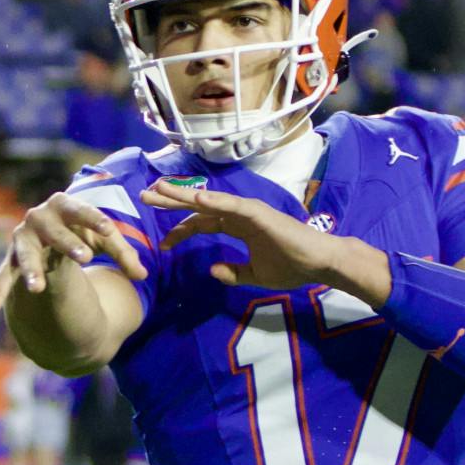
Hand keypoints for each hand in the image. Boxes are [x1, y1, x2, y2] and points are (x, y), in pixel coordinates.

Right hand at [0, 190, 149, 316]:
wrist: (51, 238)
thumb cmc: (83, 233)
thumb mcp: (105, 242)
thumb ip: (124, 256)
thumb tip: (143, 276)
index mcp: (64, 206)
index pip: (79, 210)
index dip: (94, 218)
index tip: (108, 230)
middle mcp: (38, 219)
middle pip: (52, 229)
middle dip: (66, 241)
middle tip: (85, 256)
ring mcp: (22, 241)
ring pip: (25, 254)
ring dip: (31, 270)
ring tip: (37, 289)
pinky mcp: (11, 262)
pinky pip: (3, 278)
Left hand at [139, 182, 349, 289]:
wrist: (319, 264)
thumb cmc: (293, 267)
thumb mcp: (256, 276)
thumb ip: (234, 272)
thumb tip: (212, 271)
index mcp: (238, 227)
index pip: (202, 224)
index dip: (181, 231)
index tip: (162, 244)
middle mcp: (239, 214)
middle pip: (199, 206)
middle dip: (171, 201)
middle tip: (145, 196)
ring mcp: (248, 211)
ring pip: (209, 200)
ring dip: (184, 194)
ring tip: (159, 189)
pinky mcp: (258, 213)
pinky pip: (231, 205)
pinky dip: (213, 200)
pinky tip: (194, 198)